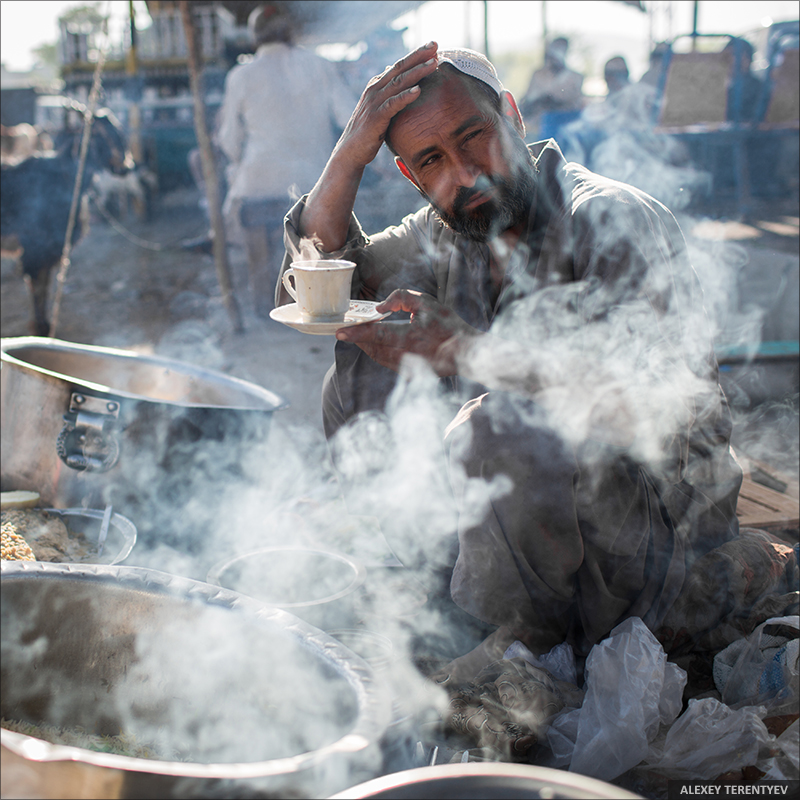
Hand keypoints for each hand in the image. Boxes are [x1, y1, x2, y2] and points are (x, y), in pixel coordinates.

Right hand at [334, 42, 439, 169]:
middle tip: (435, 44)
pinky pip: (393, 104)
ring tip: (433, 64)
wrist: (351, 151)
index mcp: (377, 85)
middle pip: (399, 67)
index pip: (399, 66)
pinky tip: (418, 90)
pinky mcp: (376, 117)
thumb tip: (392, 72)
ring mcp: (375, 102)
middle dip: (418, 55)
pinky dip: (406, 96)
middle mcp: (375, 89)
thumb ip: (387, 92)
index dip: (416, 55)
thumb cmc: (368, 131)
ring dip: (417, 72)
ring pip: (399, 82)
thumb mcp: (379, 108)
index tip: (433, 46)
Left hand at [335, 289, 479, 374]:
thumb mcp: (428, 303)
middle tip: (347, 330)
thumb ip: (401, 298)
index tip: (340, 332)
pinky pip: (387, 363)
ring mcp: (406, 366)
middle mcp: (404, 354)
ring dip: (367, 347)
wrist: (467, 353)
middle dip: (358, 339)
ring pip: (377, 357)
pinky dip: (378, 354)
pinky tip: (377, 346)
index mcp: (408, 336)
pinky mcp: (409, 372)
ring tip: (360, 336)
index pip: (375, 334)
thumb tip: (380, 306)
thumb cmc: (450, 326)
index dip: (355, 333)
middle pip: (371, 347)